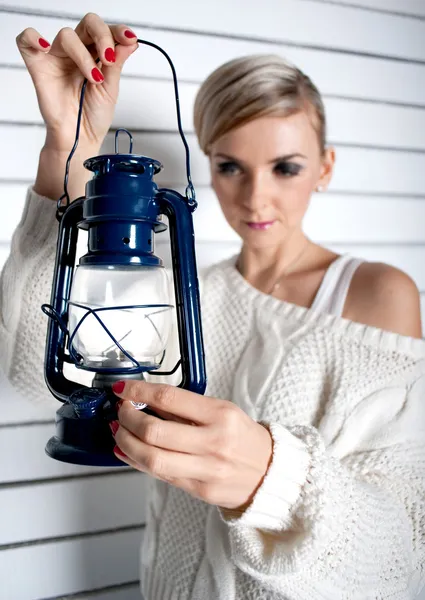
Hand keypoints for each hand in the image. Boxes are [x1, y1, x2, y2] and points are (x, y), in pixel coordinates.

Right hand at [16, 12, 138, 152]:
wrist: (80, 139)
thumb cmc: (93, 117)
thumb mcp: (110, 89)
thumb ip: (117, 64)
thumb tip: (130, 41)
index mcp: (96, 55)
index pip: (106, 31)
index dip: (117, 31)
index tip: (129, 39)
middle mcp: (77, 52)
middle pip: (88, 24)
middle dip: (102, 36)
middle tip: (108, 58)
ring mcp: (58, 57)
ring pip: (66, 35)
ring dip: (83, 54)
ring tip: (93, 77)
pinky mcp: (39, 66)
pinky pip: (26, 41)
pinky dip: (33, 37)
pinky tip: (45, 47)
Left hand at [111, 381, 272, 510]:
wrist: (271, 473)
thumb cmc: (244, 438)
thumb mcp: (223, 411)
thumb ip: (186, 408)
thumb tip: (145, 399)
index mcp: (221, 415)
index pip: (169, 399)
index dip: (139, 392)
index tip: (122, 389)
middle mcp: (213, 442)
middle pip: (155, 430)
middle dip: (128, 418)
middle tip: (120, 411)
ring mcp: (206, 469)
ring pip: (152, 458)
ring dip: (126, 443)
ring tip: (119, 431)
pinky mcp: (200, 490)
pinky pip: (160, 475)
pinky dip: (137, 462)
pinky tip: (127, 452)